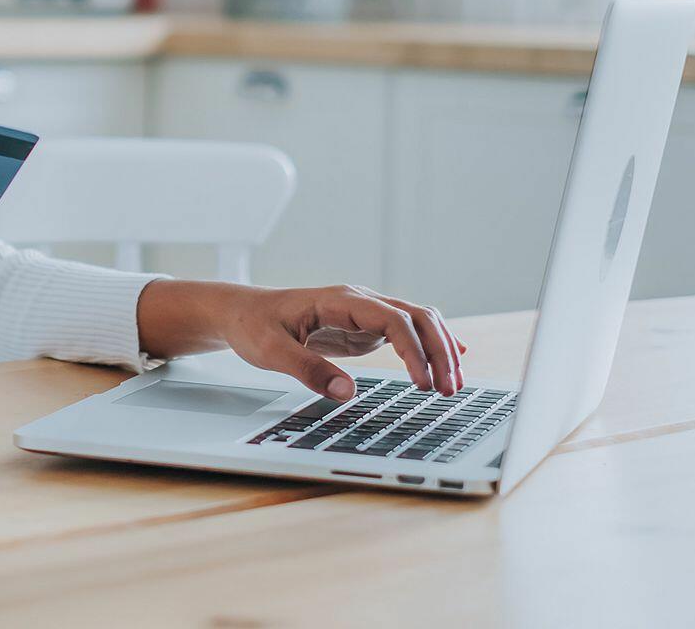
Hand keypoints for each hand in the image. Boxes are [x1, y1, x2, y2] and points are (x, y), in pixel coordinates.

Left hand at [221, 284, 467, 400]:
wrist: (243, 312)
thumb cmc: (254, 325)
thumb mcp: (270, 351)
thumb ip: (307, 369)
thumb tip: (348, 394)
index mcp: (339, 301)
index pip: (393, 318)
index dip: (414, 350)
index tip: (422, 383)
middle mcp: (359, 301)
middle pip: (416, 316)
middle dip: (439, 351)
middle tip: (448, 389)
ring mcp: (364, 313)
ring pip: (418, 321)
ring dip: (439, 349)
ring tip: (451, 385)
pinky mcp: (364, 327)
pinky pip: (407, 331)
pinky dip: (431, 345)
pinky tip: (451, 361)